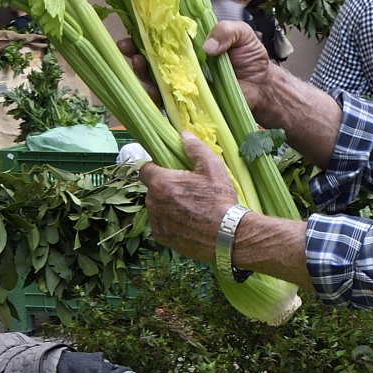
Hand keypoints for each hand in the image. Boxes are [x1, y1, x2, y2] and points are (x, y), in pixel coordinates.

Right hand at [116, 19, 278, 119]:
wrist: (263, 87)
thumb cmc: (251, 59)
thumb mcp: (241, 35)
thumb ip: (226, 31)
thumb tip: (206, 47)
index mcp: (190, 44)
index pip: (163, 36)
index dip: (146, 31)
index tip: (133, 27)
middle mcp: (182, 64)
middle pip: (152, 57)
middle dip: (135, 51)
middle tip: (127, 45)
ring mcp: (183, 84)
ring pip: (153, 78)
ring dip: (141, 72)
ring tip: (138, 63)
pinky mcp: (188, 103)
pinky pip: (167, 102)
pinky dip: (156, 97)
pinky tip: (151, 89)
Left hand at [139, 131, 238, 262]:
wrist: (228, 236)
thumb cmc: (220, 200)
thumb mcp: (212, 167)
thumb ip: (194, 148)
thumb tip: (184, 134)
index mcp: (161, 183)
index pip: (144, 169)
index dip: (156, 167)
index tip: (169, 170)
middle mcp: (153, 203)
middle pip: (152, 189)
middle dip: (164, 187)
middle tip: (186, 190)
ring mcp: (156, 222)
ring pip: (157, 207)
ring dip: (167, 205)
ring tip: (190, 208)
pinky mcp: (162, 238)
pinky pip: (161, 225)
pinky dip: (171, 222)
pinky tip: (188, 222)